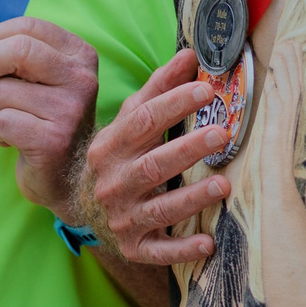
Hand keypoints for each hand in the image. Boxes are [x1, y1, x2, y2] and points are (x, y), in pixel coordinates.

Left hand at [0, 16, 98, 223]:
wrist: (70, 176)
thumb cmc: (46, 122)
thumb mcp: (34, 82)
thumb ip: (8, 62)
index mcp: (80, 56)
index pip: (30, 28)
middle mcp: (82, 79)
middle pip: (19, 49)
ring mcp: (70, 110)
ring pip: (4, 91)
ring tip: (13, 123)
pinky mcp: (53, 140)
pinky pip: (1, 122)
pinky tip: (15, 142)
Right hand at [84, 50, 232, 265]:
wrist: (81, 204)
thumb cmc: (118, 155)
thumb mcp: (129, 121)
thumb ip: (159, 88)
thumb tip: (190, 54)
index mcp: (112, 146)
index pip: (143, 122)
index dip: (174, 104)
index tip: (206, 91)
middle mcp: (114, 183)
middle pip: (152, 165)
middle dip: (187, 150)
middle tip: (221, 135)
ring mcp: (122, 217)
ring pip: (158, 209)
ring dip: (191, 198)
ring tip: (223, 185)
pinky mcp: (134, 246)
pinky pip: (158, 251)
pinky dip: (182, 250)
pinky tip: (208, 243)